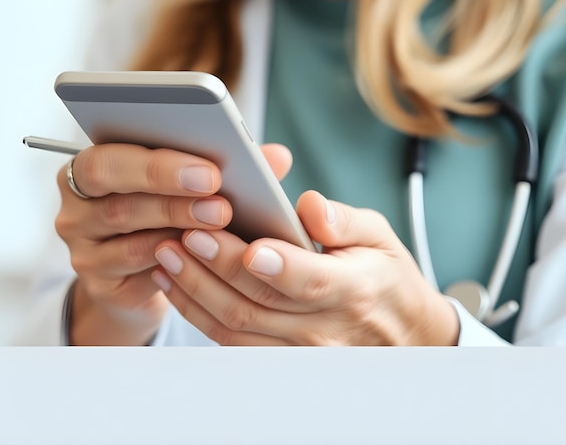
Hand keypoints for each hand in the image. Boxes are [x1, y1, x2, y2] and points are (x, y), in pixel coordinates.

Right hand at [55, 143, 231, 344]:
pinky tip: (201, 250)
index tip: (209, 168)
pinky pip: (132, 266)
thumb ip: (230, 165)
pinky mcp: (98, 280)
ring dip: (176, 219)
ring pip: (125, 225)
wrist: (142, 275)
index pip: (110, 152)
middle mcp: (79, 201)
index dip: (157, 160)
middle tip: (218, 194)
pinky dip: (170, 255)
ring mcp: (83, 243)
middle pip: (109, 183)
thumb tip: (279, 157)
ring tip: (221, 217)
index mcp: (96, 163)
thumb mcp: (192, 187)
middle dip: (166, 185)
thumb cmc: (170, 215)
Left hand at [152, 174, 459, 345]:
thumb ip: (344, 220)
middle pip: (257, 302)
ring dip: (194, 290)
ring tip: (166, 253)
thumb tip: (309, 206)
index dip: (275, 265)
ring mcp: (298, 351)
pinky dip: (197, 312)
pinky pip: (229, 342)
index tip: (245, 245)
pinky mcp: (278, 359)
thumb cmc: (384, 275)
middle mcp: (322, 327)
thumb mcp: (380, 236)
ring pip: (234, 327)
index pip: (307, 281)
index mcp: (352, 288)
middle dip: (214, 267)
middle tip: (182, 233)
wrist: (399, 331)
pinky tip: (176, 283)